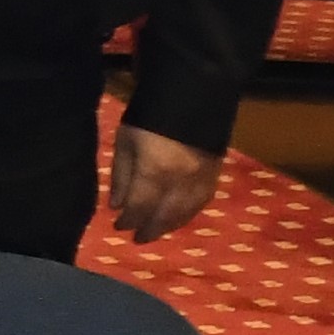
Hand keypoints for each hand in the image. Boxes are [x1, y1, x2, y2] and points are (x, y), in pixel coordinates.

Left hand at [103, 126, 219, 242]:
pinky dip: (188, 213)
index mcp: (155, 172)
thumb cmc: (148, 116)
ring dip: (170, 225)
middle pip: (165, 215)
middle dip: (150, 229)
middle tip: (138, 238)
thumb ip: (122, 176)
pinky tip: (178, 216)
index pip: (141, 207)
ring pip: (186, 212)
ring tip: (156, 230)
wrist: (192, 95)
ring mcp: (203, 179)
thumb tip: (117, 206)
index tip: (119, 227)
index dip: (129, 220)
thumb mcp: (125, 141)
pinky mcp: (216, 174)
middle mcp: (182, 181)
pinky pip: (202, 203)